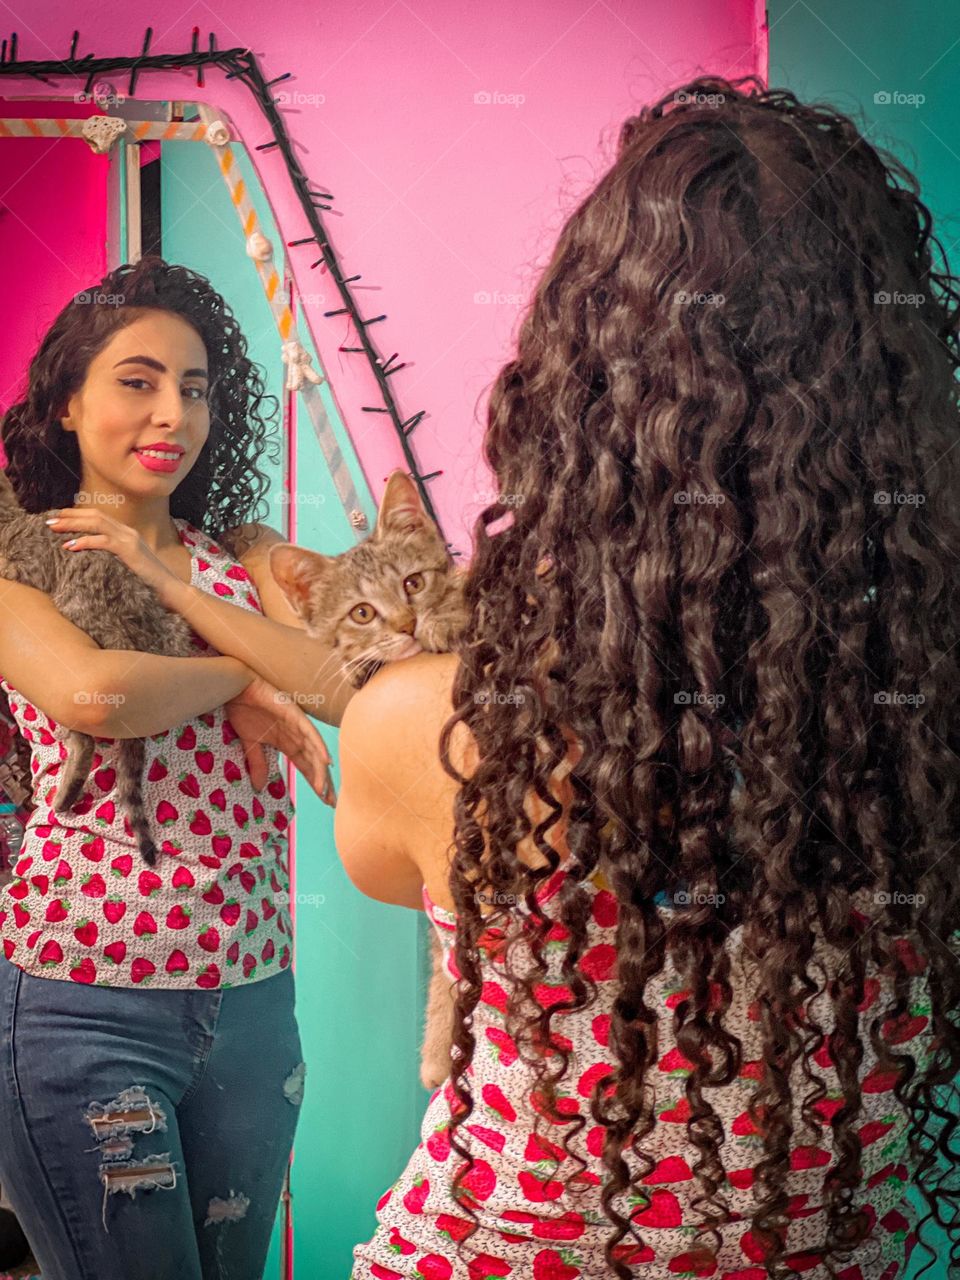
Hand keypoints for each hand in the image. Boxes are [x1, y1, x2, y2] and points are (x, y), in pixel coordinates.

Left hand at [44, 506, 185, 608]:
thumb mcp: (127, 565)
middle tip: (49, 520)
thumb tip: (89, 557)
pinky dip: (85, 541)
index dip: (76, 515)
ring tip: (54, 528)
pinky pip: (103, 541)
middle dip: (70, 516)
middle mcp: (128, 532)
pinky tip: (70, 546)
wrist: (170, 590)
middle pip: (94, 515)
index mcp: (126, 534)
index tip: (58, 518)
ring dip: (73, 524)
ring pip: (97, 523)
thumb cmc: (147, 583)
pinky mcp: (130, 551)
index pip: (98, 517)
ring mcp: (130, 540)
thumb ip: (111, 557)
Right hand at [224, 674, 335, 805]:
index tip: (324, 800)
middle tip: (331, 802)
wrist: (236, 688)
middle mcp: (296, 736)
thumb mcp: (249, 743)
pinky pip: (309, 733)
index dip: (315, 783)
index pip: (306, 767)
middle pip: (314, 763)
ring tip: (325, 790)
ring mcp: (297, 725)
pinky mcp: (294, 714)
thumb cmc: (242, 710)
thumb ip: (257, 763)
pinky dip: (318, 746)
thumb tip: (258, 787)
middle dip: (322, 782)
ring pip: (314, 752)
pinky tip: (326, 761)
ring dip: (320, 771)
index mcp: (288, 743)